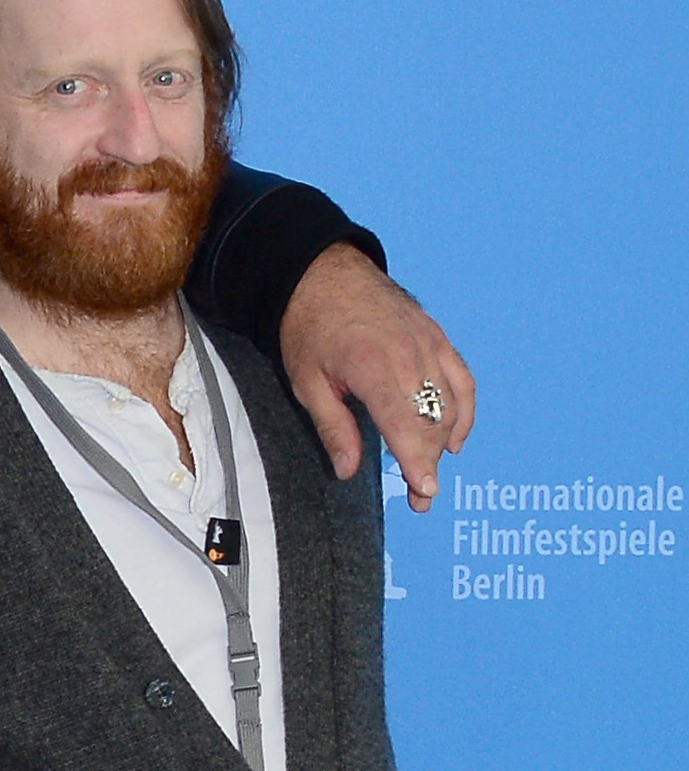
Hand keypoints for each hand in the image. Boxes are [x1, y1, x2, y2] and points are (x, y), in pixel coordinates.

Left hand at [277, 246, 474, 512]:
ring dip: (446, 442)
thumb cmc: (308, 327)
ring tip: (431, 471)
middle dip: (430, 463)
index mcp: (374, 370)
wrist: (323, 273)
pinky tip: (456, 438)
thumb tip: (348, 470)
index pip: (407, 428)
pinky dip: (464, 411)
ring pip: (451, 404)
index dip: (419, 464)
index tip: (426, 493)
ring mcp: (429, 345)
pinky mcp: (438, 337)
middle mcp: (410, 357)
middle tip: (421, 497)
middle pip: (432, 422)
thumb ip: (333, 428)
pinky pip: (462, 380)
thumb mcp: (307, 382)